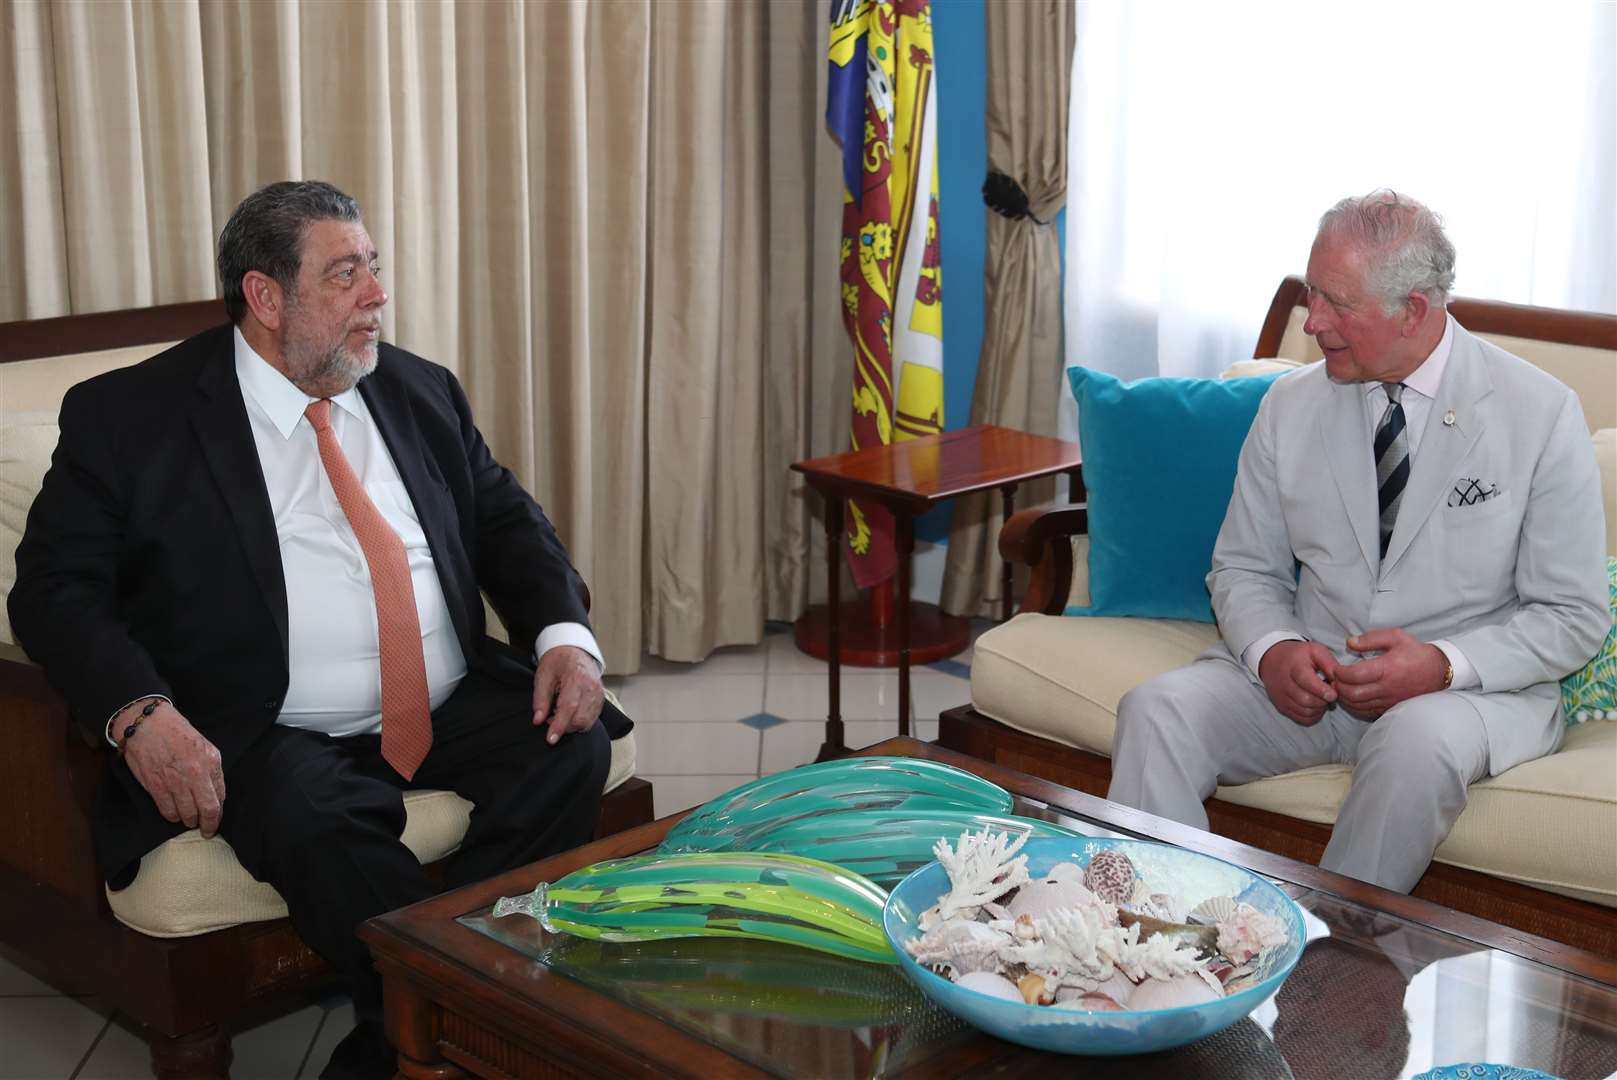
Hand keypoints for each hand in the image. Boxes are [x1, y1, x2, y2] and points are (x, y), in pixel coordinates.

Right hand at [120, 701, 225, 836]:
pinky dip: (173, 816)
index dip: (219, 813)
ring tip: (189, 820)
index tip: (216, 819)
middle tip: (206, 830)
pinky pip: (168, 811)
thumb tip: (216, 794)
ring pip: (187, 814)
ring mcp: (175, 782)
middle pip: (207, 810)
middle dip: (208, 825)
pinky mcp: (156, 787)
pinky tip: (174, 814)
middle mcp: (195, 774)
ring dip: (189, 821)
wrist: (147, 724)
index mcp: (211, 762)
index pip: (220, 797)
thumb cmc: (177, 733)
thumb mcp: (205, 746)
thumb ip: (212, 770)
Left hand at [532, 645, 603, 744]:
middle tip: (550, 716)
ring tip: (559, 711)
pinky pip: (592, 718)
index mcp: (576, 678)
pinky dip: (579, 721)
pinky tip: (570, 712)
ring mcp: (599, 693)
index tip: (550, 739)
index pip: (569, 707)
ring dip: (571, 725)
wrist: (573, 650)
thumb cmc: (557, 661)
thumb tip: (538, 720)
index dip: (559, 726)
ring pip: (588, 722)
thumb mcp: (543, 676)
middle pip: (580, 719)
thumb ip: (540, 699)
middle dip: (564, 726)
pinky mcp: (601, 698)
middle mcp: (591, 687)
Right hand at [1258, 640, 1339, 725]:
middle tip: (1330, 695)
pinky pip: (1301, 719)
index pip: (1306, 681)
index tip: (1333, 694)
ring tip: (1323, 699)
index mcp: (1294, 667)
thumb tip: (1341, 681)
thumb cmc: (1298, 656)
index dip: (1321, 690)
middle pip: (1305, 700)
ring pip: (1304, 711)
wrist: (1272, 660)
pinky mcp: (1281, 707)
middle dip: (1323, 701)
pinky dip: (1313, 716)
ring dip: (1319, 709)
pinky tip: (1316, 706)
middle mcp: (1284, 683)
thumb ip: (1329, 664)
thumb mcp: (1315, 651)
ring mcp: (1281, 697)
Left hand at [1333, 628, 1449, 718]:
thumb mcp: (1396, 637)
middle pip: (1353, 693)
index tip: (1335, 667)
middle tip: (1333, 679)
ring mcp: (1389, 700)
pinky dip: (1354, 706)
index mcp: (1387, 668)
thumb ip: (1371, 638)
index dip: (1339, 672)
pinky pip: (1368, 711)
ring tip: (1339, 687)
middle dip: (1338, 686)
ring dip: (1344, 697)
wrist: (1439, 672)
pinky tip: (1351, 697)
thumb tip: (1349, 642)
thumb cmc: (1416, 653)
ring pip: (1358, 705)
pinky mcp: (1391, 707)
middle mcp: (1387, 687)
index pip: (1355, 674)